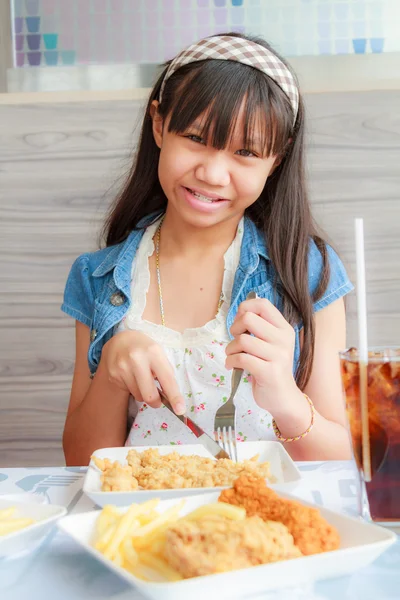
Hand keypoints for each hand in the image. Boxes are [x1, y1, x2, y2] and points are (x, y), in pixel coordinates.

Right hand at [102, 330, 184, 413]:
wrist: (119, 340)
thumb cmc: (144, 349)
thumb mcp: (158, 353)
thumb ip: (165, 373)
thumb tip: (170, 397)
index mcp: (153, 352)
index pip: (166, 378)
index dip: (174, 396)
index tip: (180, 410)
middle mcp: (137, 359)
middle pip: (149, 395)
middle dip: (156, 402)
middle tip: (158, 401)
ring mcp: (122, 368)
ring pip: (139, 396)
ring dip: (143, 393)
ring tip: (141, 379)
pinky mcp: (113, 375)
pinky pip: (128, 392)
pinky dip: (133, 388)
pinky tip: (130, 376)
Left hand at [225, 297, 298, 415]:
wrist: (283, 397)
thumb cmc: (271, 367)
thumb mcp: (271, 343)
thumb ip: (260, 327)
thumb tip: (241, 311)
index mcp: (284, 328)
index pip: (262, 305)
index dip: (245, 309)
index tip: (240, 323)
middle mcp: (283, 339)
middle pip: (248, 319)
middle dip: (234, 329)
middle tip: (236, 341)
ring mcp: (278, 356)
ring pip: (242, 340)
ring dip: (230, 349)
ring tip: (233, 356)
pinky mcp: (269, 372)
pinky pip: (241, 358)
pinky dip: (231, 361)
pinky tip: (232, 366)